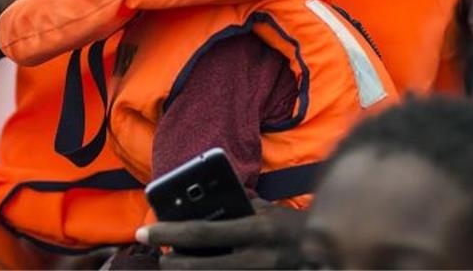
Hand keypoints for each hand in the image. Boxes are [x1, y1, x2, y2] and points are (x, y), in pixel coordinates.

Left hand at [136, 199, 306, 269]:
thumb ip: (238, 208)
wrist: (326, 254)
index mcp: (258, 230)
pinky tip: (197, 268)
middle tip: (154, 252)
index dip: (170, 233)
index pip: (203, 232)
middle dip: (170, 261)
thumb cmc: (292, 228)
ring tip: (172, 262)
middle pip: (200, 266)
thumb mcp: (268, 211)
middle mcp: (258, 258)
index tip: (146, 230)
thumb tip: (201, 207)